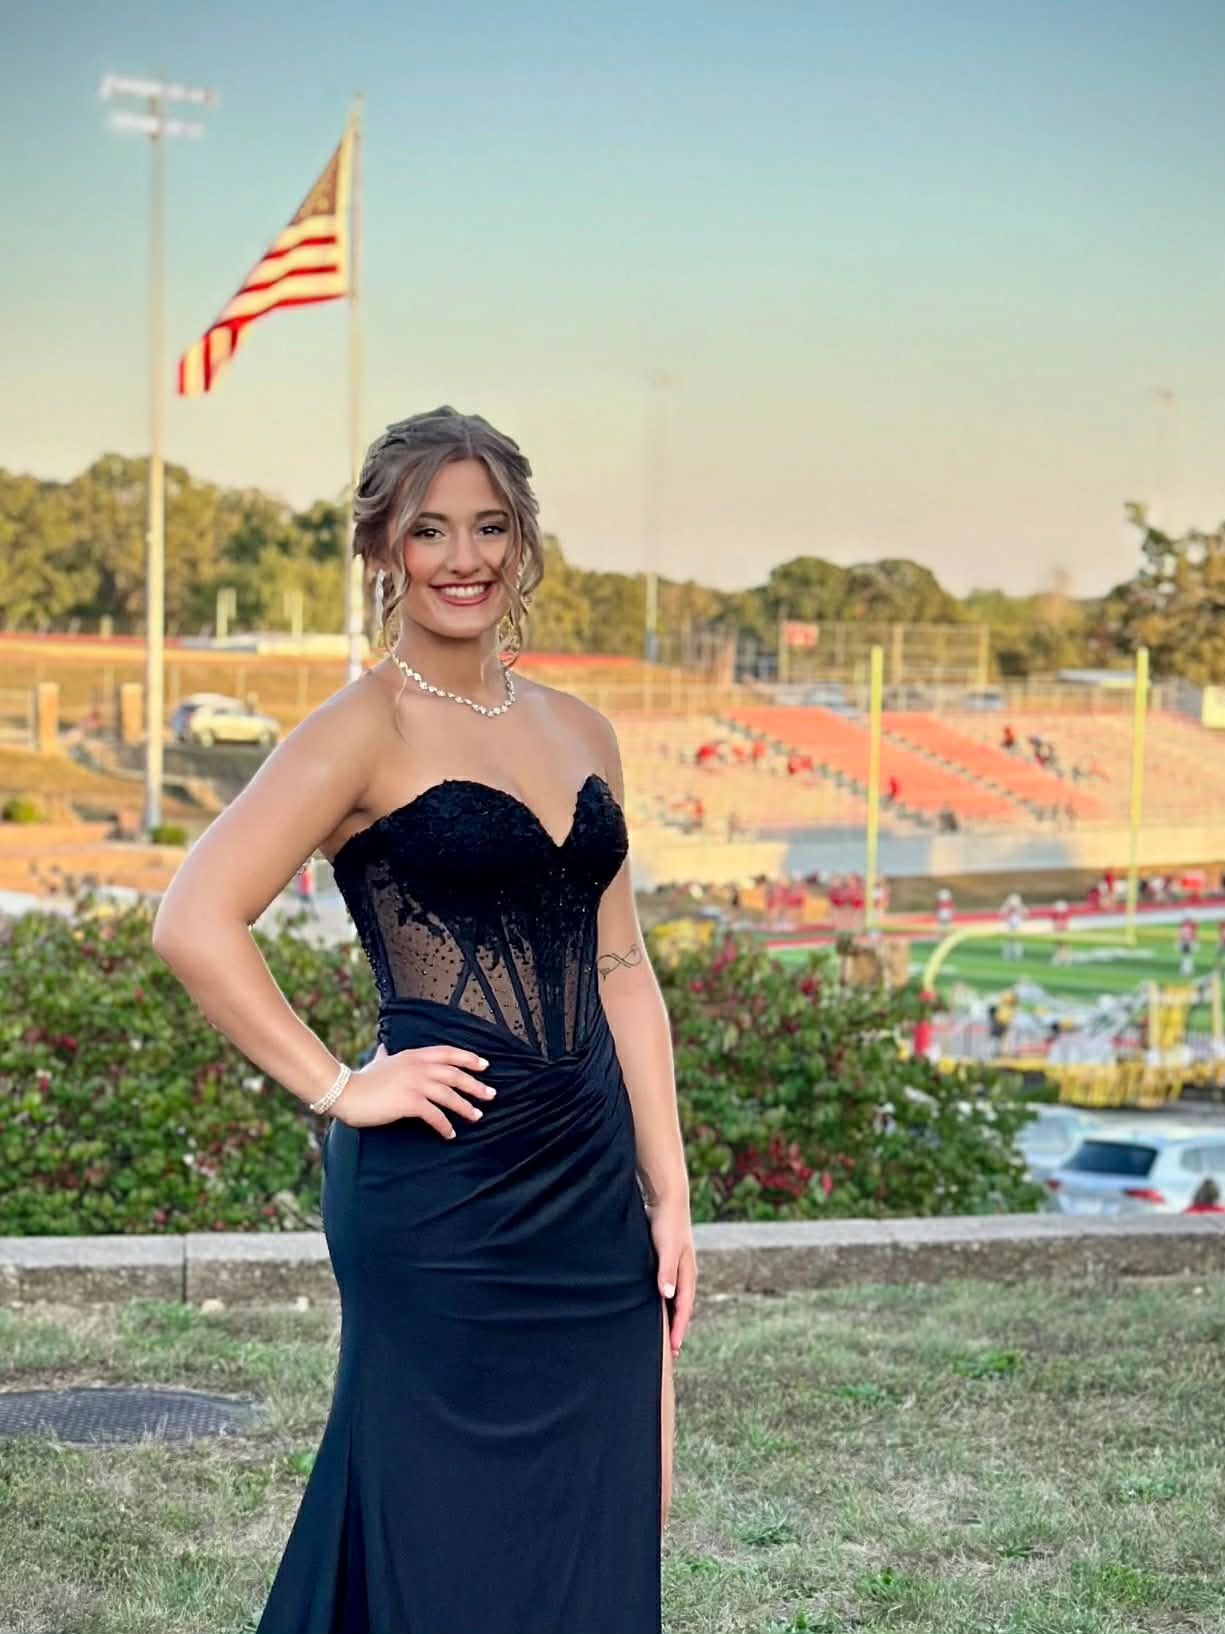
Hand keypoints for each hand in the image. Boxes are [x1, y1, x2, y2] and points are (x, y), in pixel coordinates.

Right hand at [331, 1040, 494, 1138]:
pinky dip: (445, 1125)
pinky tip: (450, 1134)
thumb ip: (384, 1055)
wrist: (345, 1092)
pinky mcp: (409, 1102)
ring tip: (476, 1116)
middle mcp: (418, 1067)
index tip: (484, 1065)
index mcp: (413, 1055)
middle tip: (491, 1094)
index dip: (468, 1058)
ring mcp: (415, 1084)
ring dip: (466, 1107)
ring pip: (449, 1095)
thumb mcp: (377, 1062)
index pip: (448, 1053)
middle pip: (455, 1074)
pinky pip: (435, 1115)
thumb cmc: (361, 1080)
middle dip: (475, 1084)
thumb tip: (383, 1048)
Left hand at [647, 1196, 695, 1357]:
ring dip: (671, 1318)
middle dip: (677, 1330)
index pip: (684, 1309)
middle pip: (682, 1309)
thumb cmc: (667, 1224)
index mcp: (688, 1274)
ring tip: (662, 1336)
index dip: (679, 1330)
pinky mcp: (668, 1262)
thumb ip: (666, 1271)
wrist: (668, 1200)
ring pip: (676, 1300)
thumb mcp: (666, 1248)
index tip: (674, 1350)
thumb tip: (668, 1297)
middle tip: (670, 1354)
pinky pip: (668, 1289)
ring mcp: (677, 1268)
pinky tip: (654, 1306)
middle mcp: (685, 1274)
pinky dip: (664, 1303)